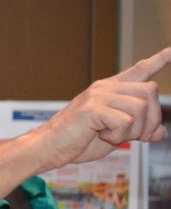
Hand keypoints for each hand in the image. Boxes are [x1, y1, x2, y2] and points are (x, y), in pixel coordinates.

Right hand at [31, 47, 169, 168]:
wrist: (49, 148)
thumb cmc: (76, 140)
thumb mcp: (114, 136)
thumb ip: (137, 130)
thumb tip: (160, 132)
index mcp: (109, 91)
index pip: (139, 70)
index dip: (159, 60)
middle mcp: (104, 88)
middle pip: (150, 91)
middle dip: (151, 120)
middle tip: (136, 137)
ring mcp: (97, 96)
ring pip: (140, 108)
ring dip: (133, 131)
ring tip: (112, 136)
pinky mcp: (92, 109)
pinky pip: (125, 121)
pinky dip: (118, 136)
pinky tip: (102, 136)